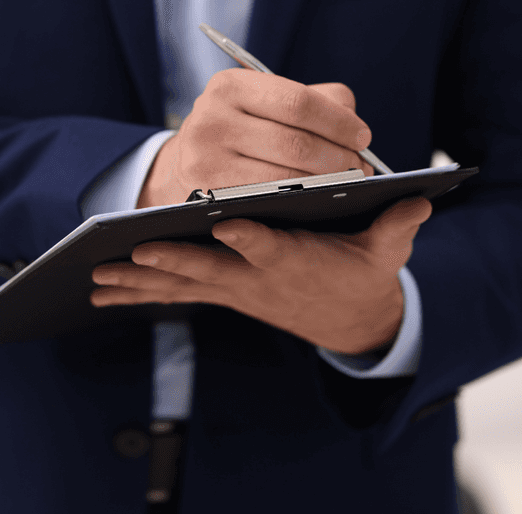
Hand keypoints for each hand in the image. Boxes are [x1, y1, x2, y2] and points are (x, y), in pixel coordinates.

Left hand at [91, 198, 431, 354]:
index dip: (251, 240)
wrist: (349, 319)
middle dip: (176, 263)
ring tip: (100, 277)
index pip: (273, 248)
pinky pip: (175, 295)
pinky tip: (102, 291)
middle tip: (140, 252)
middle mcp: (259, 279)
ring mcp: (236, 289)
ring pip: (184, 285)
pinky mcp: (222, 291)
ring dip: (143, 283)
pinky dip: (139, 294)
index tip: (228, 225)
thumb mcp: (387, 251)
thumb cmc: (364, 272)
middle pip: (214, 270)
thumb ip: (397, 227)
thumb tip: (420, 203)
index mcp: (297, 260)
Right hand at [138, 70, 373, 207]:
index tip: (363, 137)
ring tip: (348, 183)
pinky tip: (318, 198)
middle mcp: (211, 118)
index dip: (337, 122)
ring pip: (285, 176)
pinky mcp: (206, 193)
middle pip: (295, 143)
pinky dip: (301, 200)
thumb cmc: (244, 130)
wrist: (188, 164)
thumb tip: (354, 124)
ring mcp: (205, 158)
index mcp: (230, 85)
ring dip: (327, 183)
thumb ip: (317, 101)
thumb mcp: (268, 103)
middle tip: (361, 167)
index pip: (297, 102)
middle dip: (339, 158)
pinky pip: (268, 199)